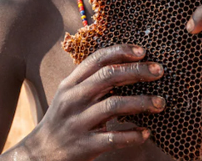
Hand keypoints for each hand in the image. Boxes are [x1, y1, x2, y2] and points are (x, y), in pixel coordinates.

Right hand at [20, 44, 164, 160]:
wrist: (41, 153)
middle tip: (158, 71)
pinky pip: (114, 138)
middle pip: (108, 77)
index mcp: (70, 84)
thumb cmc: (62, 121)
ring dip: (141, 102)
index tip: (142, 51)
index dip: (120, 52)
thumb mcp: (69, 97)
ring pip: (113, 105)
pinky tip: (146, 133)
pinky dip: (133, 135)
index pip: (96, 60)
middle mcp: (73, 99)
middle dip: (136, 71)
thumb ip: (90, 83)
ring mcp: (78, 122)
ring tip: (160, 103)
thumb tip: (124, 68)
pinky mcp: (85, 145)